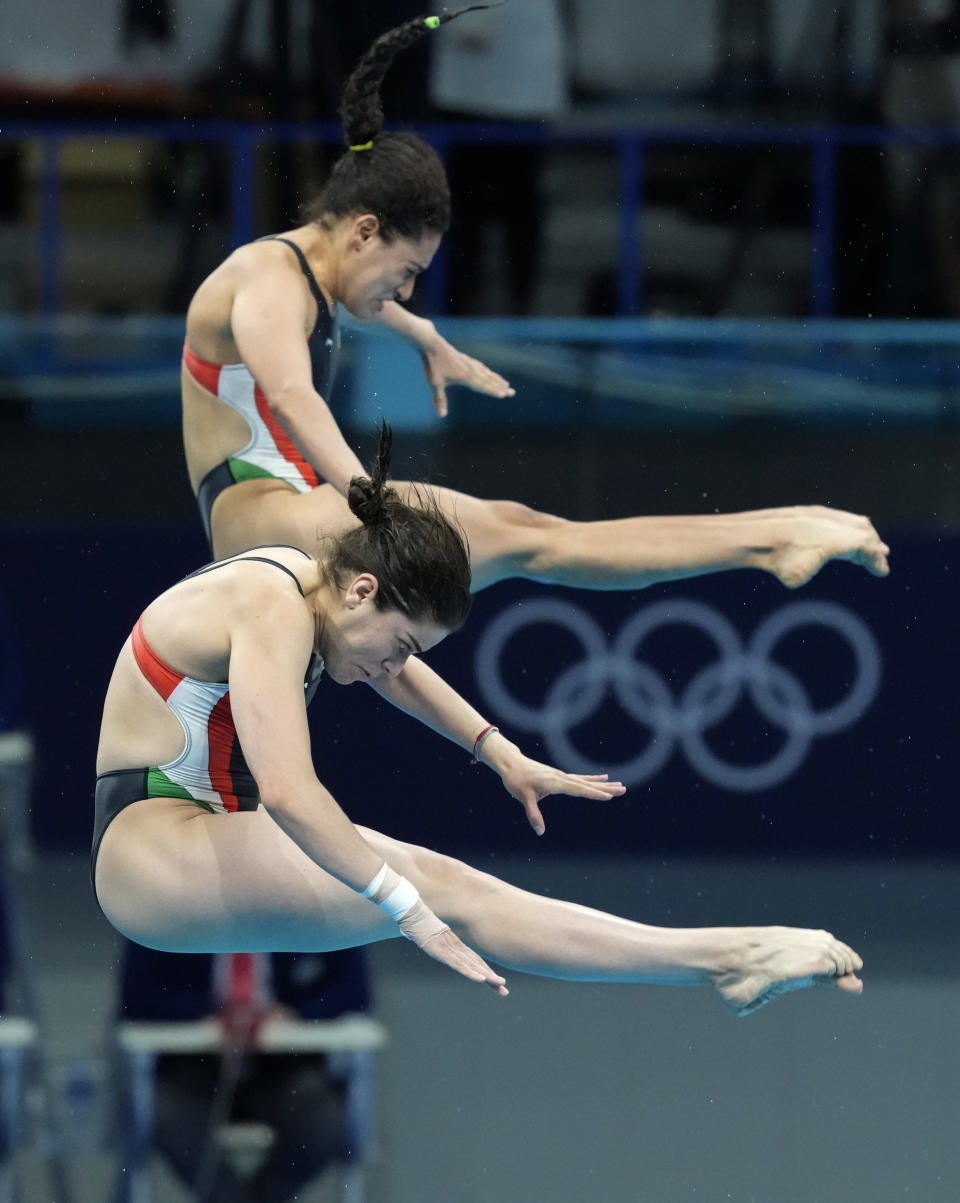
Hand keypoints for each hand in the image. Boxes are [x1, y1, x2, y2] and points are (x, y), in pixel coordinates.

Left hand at [418, 333, 514, 416]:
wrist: (431, 344)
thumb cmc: (433, 364)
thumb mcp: (435, 383)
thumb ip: (440, 399)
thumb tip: (442, 415)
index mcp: (466, 377)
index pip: (484, 386)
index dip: (494, 391)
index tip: (505, 394)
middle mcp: (471, 370)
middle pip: (489, 380)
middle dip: (501, 387)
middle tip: (512, 392)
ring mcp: (469, 363)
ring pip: (486, 372)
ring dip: (496, 379)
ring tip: (505, 383)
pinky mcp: (465, 358)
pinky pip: (480, 366)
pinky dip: (487, 370)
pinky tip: (487, 370)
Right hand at [419, 927, 509, 995]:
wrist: (412, 914)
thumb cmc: (420, 926)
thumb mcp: (430, 938)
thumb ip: (434, 943)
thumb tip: (429, 943)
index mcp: (456, 946)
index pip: (474, 962)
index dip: (486, 972)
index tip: (497, 983)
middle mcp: (457, 948)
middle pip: (477, 965)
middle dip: (491, 978)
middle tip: (504, 991)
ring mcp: (451, 950)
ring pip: (472, 966)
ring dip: (487, 976)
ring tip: (500, 984)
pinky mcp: (443, 952)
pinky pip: (459, 965)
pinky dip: (472, 972)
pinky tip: (481, 979)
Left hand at [492, 748, 626, 835]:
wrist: (512, 764)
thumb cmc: (516, 780)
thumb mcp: (523, 797)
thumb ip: (533, 814)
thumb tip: (540, 831)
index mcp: (555, 782)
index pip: (578, 789)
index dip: (593, 793)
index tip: (608, 796)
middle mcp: (561, 777)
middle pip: (587, 784)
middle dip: (606, 788)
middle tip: (623, 789)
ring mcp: (562, 775)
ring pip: (586, 781)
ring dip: (603, 784)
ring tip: (619, 784)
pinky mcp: (560, 776)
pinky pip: (580, 778)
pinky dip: (592, 779)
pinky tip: (603, 777)